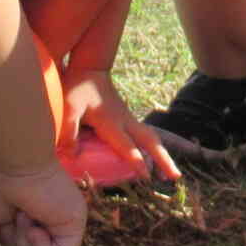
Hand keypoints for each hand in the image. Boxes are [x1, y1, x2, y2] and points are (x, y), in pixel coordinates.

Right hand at [0, 154, 86, 245]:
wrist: (11, 158)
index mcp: (36, 214)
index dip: (9, 240)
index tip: (6, 217)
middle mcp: (55, 217)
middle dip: (14, 240)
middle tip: (14, 213)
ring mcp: (66, 220)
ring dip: (24, 242)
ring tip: (23, 214)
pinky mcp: (75, 223)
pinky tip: (33, 224)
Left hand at [60, 65, 182, 182]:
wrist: (90, 69)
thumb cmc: (78, 88)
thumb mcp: (69, 107)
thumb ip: (69, 130)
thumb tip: (72, 155)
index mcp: (112, 122)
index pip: (127, 145)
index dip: (136, 161)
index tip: (146, 176)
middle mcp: (125, 121)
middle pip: (150, 142)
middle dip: (164, 160)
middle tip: (176, 176)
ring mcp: (128, 119)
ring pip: (150, 138)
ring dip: (161, 155)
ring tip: (169, 174)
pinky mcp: (126, 118)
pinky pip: (143, 135)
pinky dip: (152, 148)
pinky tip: (151, 158)